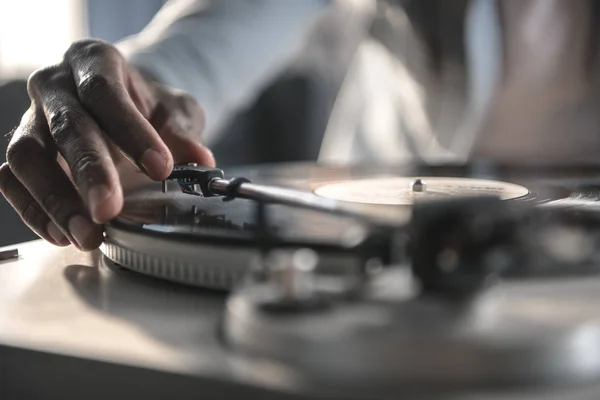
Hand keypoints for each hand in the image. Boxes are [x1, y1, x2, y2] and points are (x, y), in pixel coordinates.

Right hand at [0, 39, 214, 250]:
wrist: (124, 107)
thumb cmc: (147, 106)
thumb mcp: (174, 110)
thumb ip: (183, 133)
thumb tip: (200, 161)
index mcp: (95, 62)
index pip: (106, 92)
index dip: (132, 132)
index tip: (160, 168)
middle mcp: (56, 85)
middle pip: (66, 125)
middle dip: (89, 171)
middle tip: (109, 210)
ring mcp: (31, 118)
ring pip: (26, 154)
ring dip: (55, 199)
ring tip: (86, 233)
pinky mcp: (21, 151)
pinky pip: (11, 179)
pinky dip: (34, 210)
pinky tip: (62, 233)